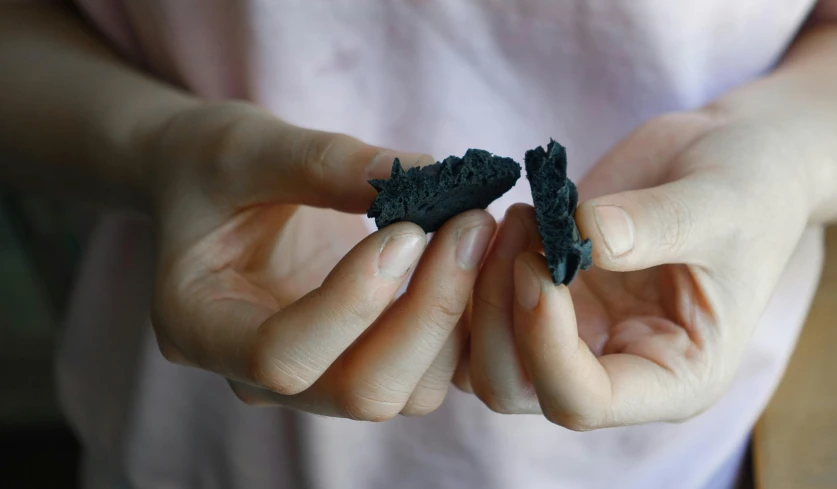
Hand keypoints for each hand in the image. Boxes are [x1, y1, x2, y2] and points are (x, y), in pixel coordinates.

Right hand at [146, 102, 495, 419]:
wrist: (209, 188)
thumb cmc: (208, 164)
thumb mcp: (245, 145)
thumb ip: (324, 162)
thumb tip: (429, 173)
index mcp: (201, 328)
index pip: (281, 359)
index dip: (352, 304)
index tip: (406, 228)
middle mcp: (257, 374)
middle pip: (360, 392)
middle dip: (427, 313)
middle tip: (469, 223)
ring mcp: (314, 376)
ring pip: (406, 392)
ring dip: (454, 317)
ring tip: (473, 230)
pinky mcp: (358, 358)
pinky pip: (427, 371)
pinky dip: (461, 323)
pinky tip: (471, 256)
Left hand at [462, 110, 812, 428]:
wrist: (723, 160)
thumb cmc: (746, 192)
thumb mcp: (723, 206)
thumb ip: (660, 225)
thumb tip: (588, 236)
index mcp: (668, 377)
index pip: (581, 400)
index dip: (544, 342)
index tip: (537, 263)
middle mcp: (608, 368)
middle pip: (512, 384)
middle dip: (496, 310)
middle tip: (518, 225)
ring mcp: (566, 335)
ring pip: (478, 355)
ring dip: (474, 290)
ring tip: (511, 215)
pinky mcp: (537, 298)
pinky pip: (471, 312)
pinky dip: (463, 274)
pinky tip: (491, 220)